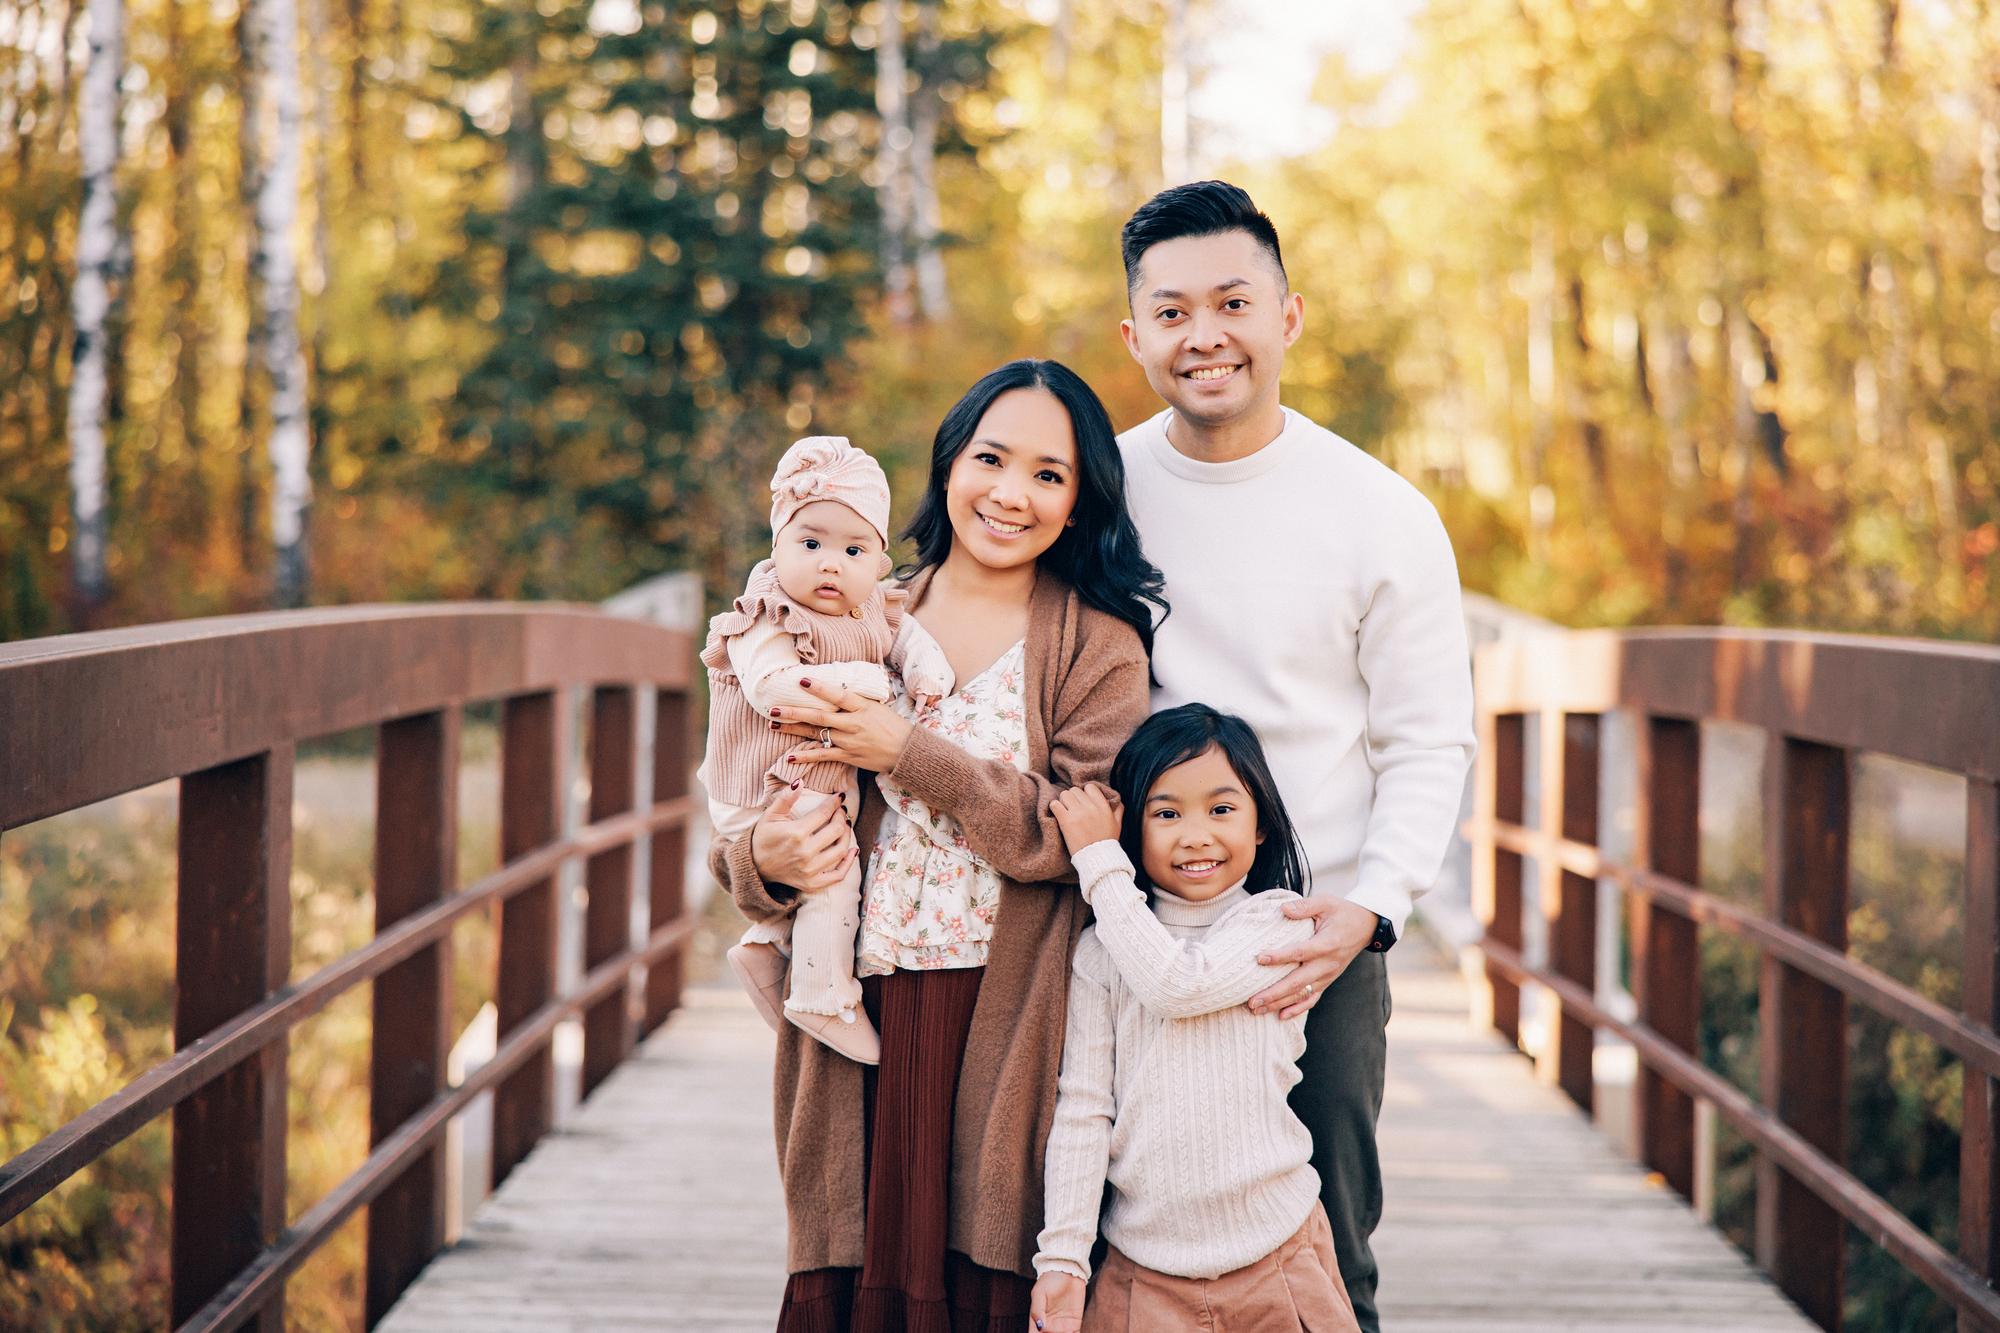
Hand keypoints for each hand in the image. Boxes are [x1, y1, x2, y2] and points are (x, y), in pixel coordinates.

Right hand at [748, 784, 856, 894]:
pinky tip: (853, 850)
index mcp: (796, 833)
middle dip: (842, 817)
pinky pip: (838, 875)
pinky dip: (849, 863)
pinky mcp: (812, 883)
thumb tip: (800, 781)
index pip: (824, 813)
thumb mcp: (770, 815)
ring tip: (844, 826)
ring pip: (841, 850)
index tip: (839, 797)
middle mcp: (805, 852)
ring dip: (847, 835)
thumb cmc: (763, 838)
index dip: (834, 802)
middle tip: (840, 811)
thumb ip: (785, 798)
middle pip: (836, 830)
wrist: (754, 866)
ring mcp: (810, 870)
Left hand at [770, 678, 915, 773]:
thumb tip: (837, 686)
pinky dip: (806, 756)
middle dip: (794, 712)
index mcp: (862, 707)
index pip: (838, 695)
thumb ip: (856, 699)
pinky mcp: (848, 756)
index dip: (820, 688)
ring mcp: (849, 741)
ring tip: (773, 724)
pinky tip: (790, 756)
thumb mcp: (877, 706)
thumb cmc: (892, 725)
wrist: (906, 751)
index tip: (802, 681)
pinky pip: (823, 755)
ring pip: (816, 733)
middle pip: (819, 716)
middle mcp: (853, 723)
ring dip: (793, 729)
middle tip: (773, 708)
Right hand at [1029, 1272, 1085, 1331]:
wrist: (1067, 1271)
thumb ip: (1037, 1310)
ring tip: (1065, 1332)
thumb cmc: (1050, 1280)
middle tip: (1058, 1332)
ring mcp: (1063, 1326)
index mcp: (1038, 1320)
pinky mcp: (1076, 1323)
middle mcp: (1050, 1326)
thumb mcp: (1039, 1293)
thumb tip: (1040, 1326)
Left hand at [1049, 783, 1121, 855]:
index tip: (1083, 801)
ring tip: (1065, 811)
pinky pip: (1055, 804)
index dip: (1085, 793)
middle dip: (1073, 798)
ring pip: (1064, 795)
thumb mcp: (1118, 824)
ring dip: (1063, 801)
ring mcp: (1078, 813)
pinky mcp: (1066, 821)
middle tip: (1073, 808)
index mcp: (1103, 806)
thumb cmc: (1107, 842)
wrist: (1097, 859)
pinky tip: (1058, 813)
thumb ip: (1118, 810)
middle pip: (1075, 790)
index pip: (1089, 787)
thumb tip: (1116, 800)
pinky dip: (1054, 807)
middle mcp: (1091, 807)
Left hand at [1246, 897, 1379, 1018]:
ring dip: (1278, 1003)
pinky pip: (1312, 999)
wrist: (1366, 926)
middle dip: (1273, 993)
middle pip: (1297, 982)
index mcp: (1327, 944)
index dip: (1280, 956)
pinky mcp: (1327, 981)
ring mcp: (1327, 976)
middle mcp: (1327, 965)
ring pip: (1301, 994)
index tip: (1259, 958)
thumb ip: (1304, 906)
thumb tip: (1283, 909)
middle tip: (1251, 1000)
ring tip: (1256, 1009)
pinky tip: (1280, 1016)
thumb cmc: (1342, 912)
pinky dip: (1297, 1009)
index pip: (1300, 952)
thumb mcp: (1326, 902)